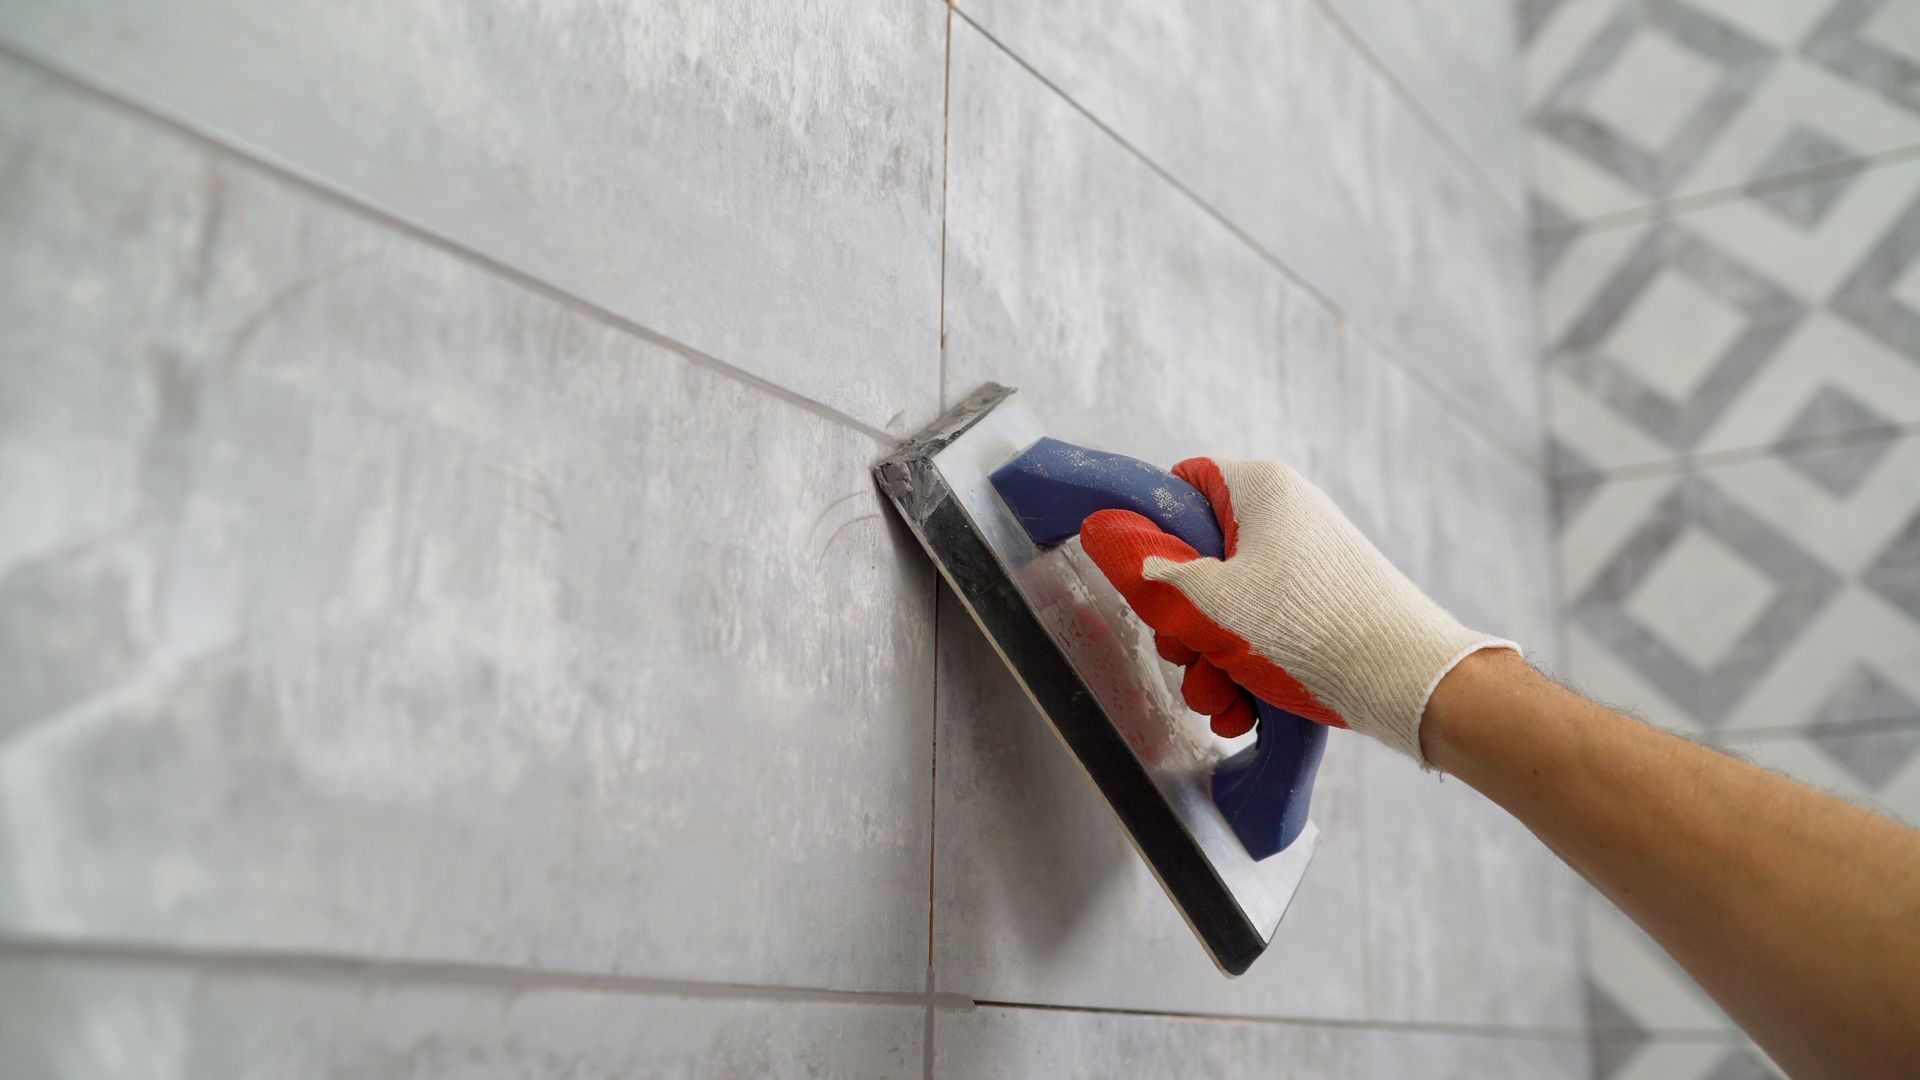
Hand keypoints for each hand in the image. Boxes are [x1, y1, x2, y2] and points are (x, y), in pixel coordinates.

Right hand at [1078, 457, 1514, 761]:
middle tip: (1184, 654)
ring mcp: (1308, 567)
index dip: (1153, 531)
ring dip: (1209, 659)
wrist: (1410, 683)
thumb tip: (1102, 532)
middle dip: (1182, 622)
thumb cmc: (1311, 630)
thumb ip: (1148, 568)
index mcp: (1261, 490)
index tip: (1144, 580)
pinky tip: (1243, 710)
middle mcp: (1287, 518)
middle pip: (1200, 559)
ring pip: (1229, 607)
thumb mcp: (1210, 601)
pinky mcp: (1324, 610)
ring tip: (1219, 699)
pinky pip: (1265, 633)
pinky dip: (1246, 670)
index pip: (1183, 485)